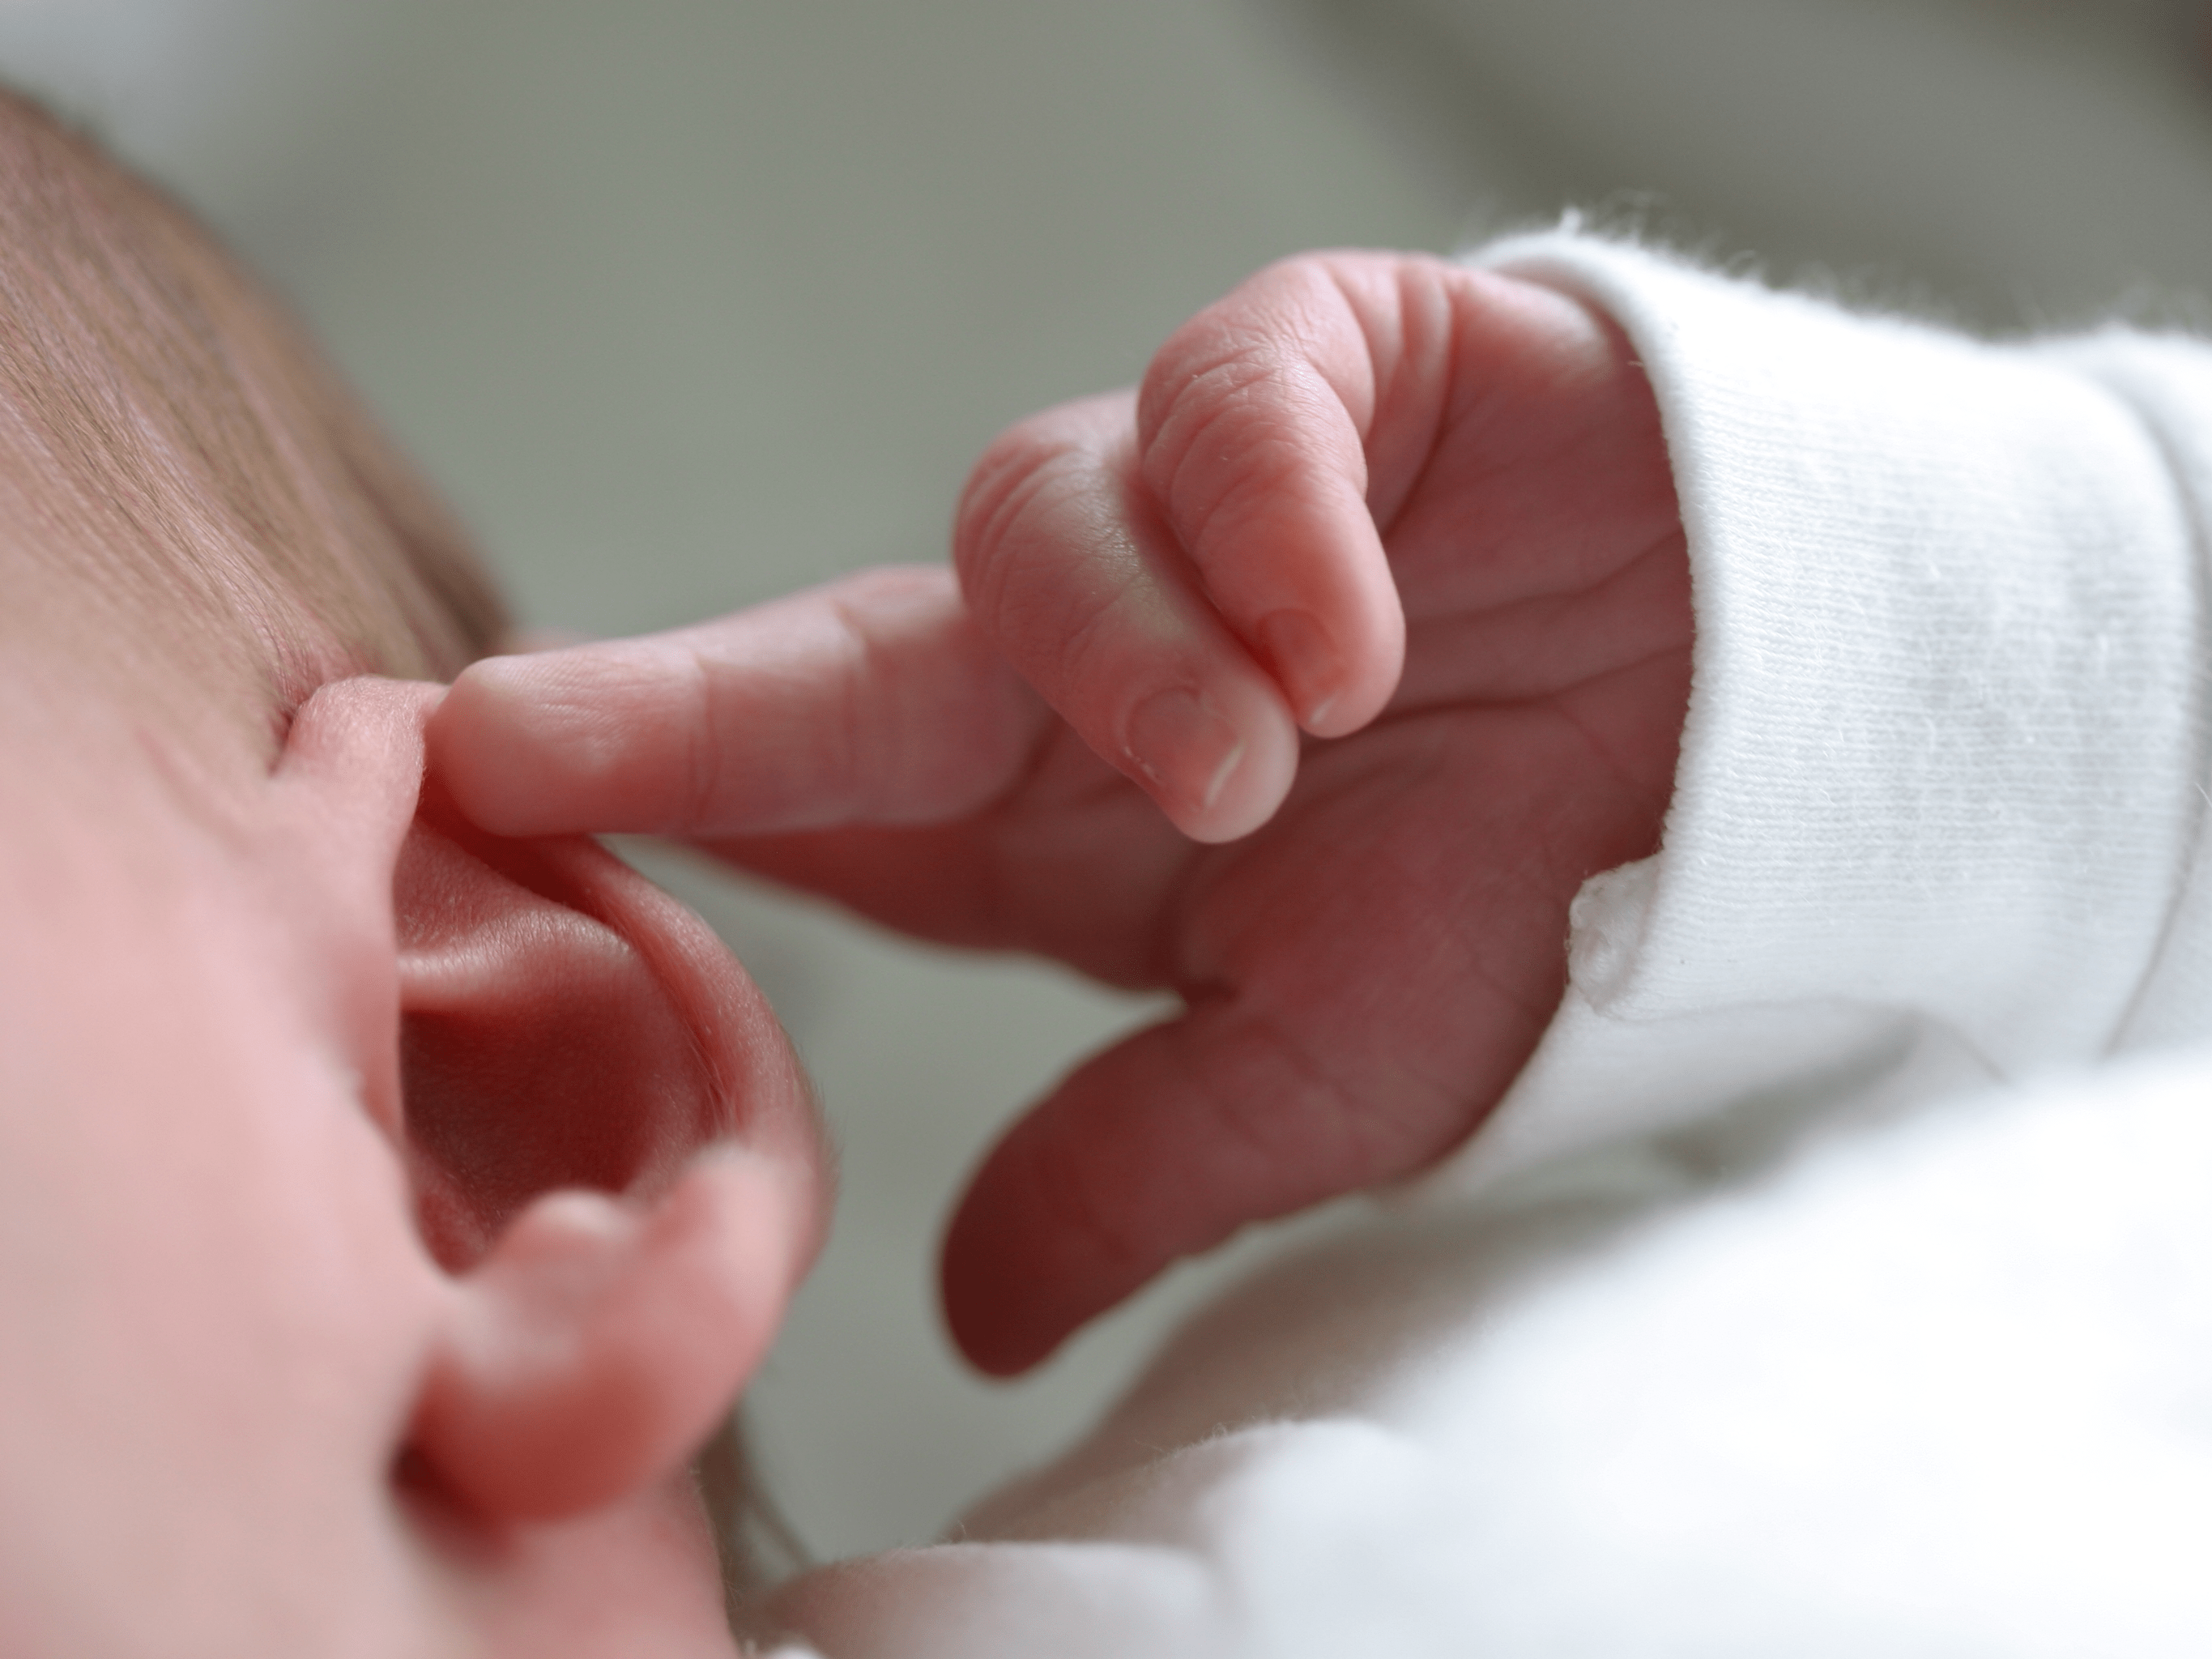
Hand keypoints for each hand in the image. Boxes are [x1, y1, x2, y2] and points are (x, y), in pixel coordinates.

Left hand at [430, 252, 1691, 1373]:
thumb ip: (1132, 1169)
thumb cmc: (1527, 908)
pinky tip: (1356, 638)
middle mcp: (1076, 651)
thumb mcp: (1322, 1081)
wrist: (1757, 752)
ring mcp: (1184, 499)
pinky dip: (1275, 522)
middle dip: (684, 701)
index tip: (458, 819)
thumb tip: (962, 1322)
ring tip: (1261, 762)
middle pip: (842, 651)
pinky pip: (1237, 397)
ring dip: (1132, 657)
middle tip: (516, 745)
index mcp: (1042, 816)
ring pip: (1041, 524)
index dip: (644, 804)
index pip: (811, 802)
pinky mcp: (1323, 364)